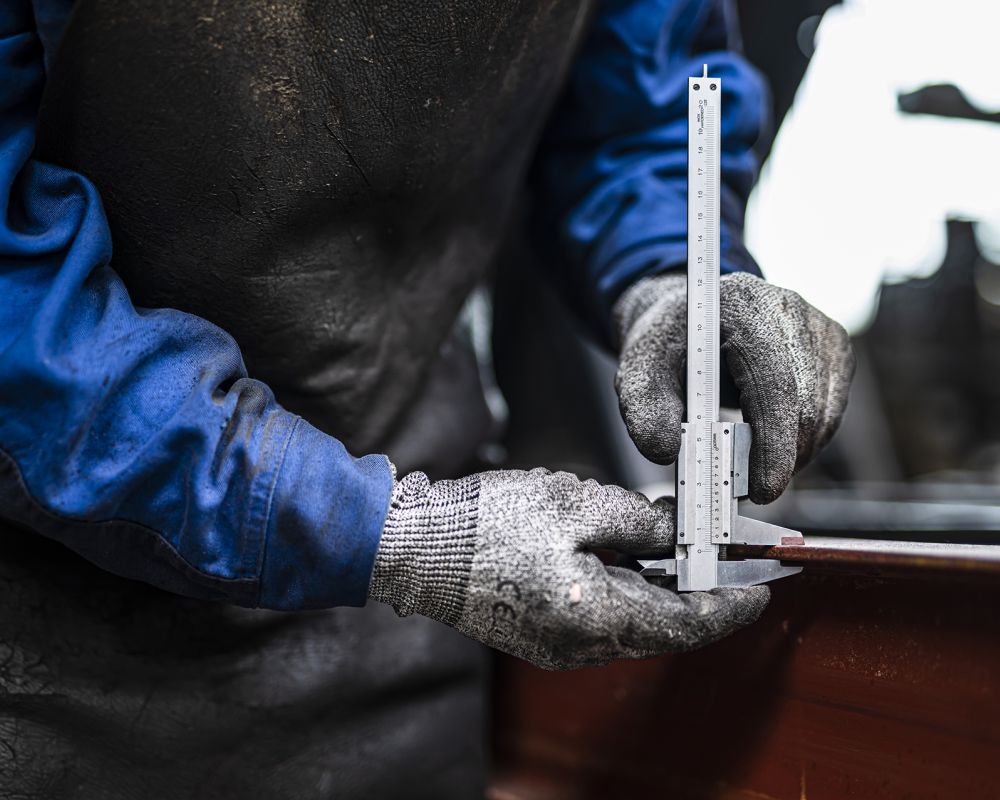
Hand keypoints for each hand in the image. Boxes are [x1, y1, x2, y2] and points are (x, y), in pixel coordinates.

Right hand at [368, 468, 768, 669]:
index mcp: (597, 617)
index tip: (764, 586)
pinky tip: (625, 551)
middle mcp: (582, 644)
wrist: (416, 546)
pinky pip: (600, 614)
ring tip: (670, 536)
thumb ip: (641, 521)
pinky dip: (625, 585)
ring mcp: (558, 644)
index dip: (734, 603)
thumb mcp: (576, 505)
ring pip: (632, 616)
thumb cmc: (485, 525)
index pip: (690, 622)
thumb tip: (680, 531)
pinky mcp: (540, 633)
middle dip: (696, 583)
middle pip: (663, 621)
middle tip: (720, 546)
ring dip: (659, 581)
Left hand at [613, 271, 854, 503]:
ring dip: (789, 455)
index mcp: (742, 305)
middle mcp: (791, 310)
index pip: (774, 383)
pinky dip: (800, 441)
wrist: (693, 316)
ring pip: (823, 417)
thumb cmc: (669, 343)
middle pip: (805, 405)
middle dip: (777, 459)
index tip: (761, 491)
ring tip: (746, 463)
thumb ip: (643, 410)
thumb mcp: (639, 370)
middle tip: (741, 489)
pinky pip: (829, 414)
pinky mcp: (835, 351)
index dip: (772, 443)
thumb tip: (666, 452)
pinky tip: (766, 442)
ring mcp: (820, 330)